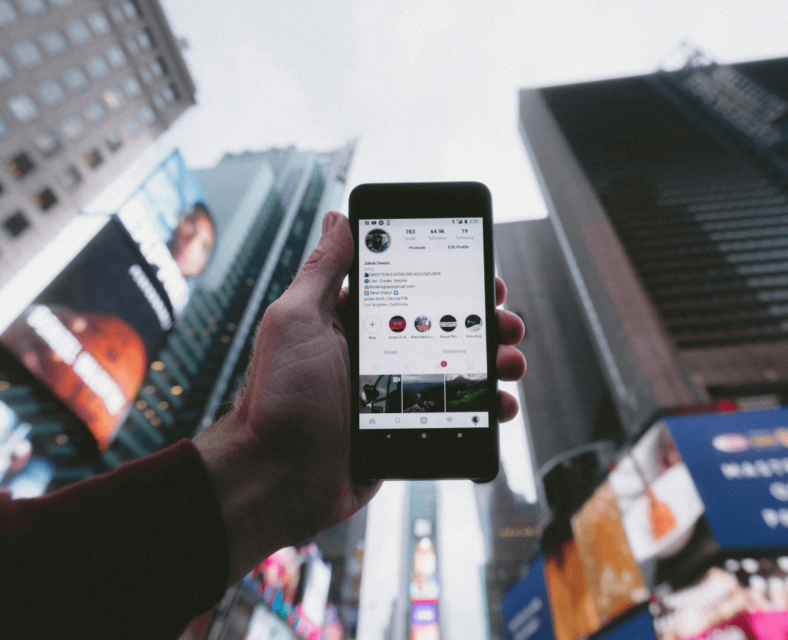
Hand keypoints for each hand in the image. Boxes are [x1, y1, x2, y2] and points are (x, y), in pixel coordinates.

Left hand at [195, 211, 525, 585]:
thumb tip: (338, 218)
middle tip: (507, 322)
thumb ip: (323, 271)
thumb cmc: (278, 398)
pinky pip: (455, 416)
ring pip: (457, 372)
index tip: (482, 275)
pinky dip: (483, 410)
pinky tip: (501, 405)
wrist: (276, 480)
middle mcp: (376, 356)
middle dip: (483, 322)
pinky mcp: (406, 432)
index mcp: (351, 323)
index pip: (412, 291)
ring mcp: (394, 396)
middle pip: (444, 329)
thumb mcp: (297, 321)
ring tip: (510, 363)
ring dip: (493, 363)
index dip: (451, 281)